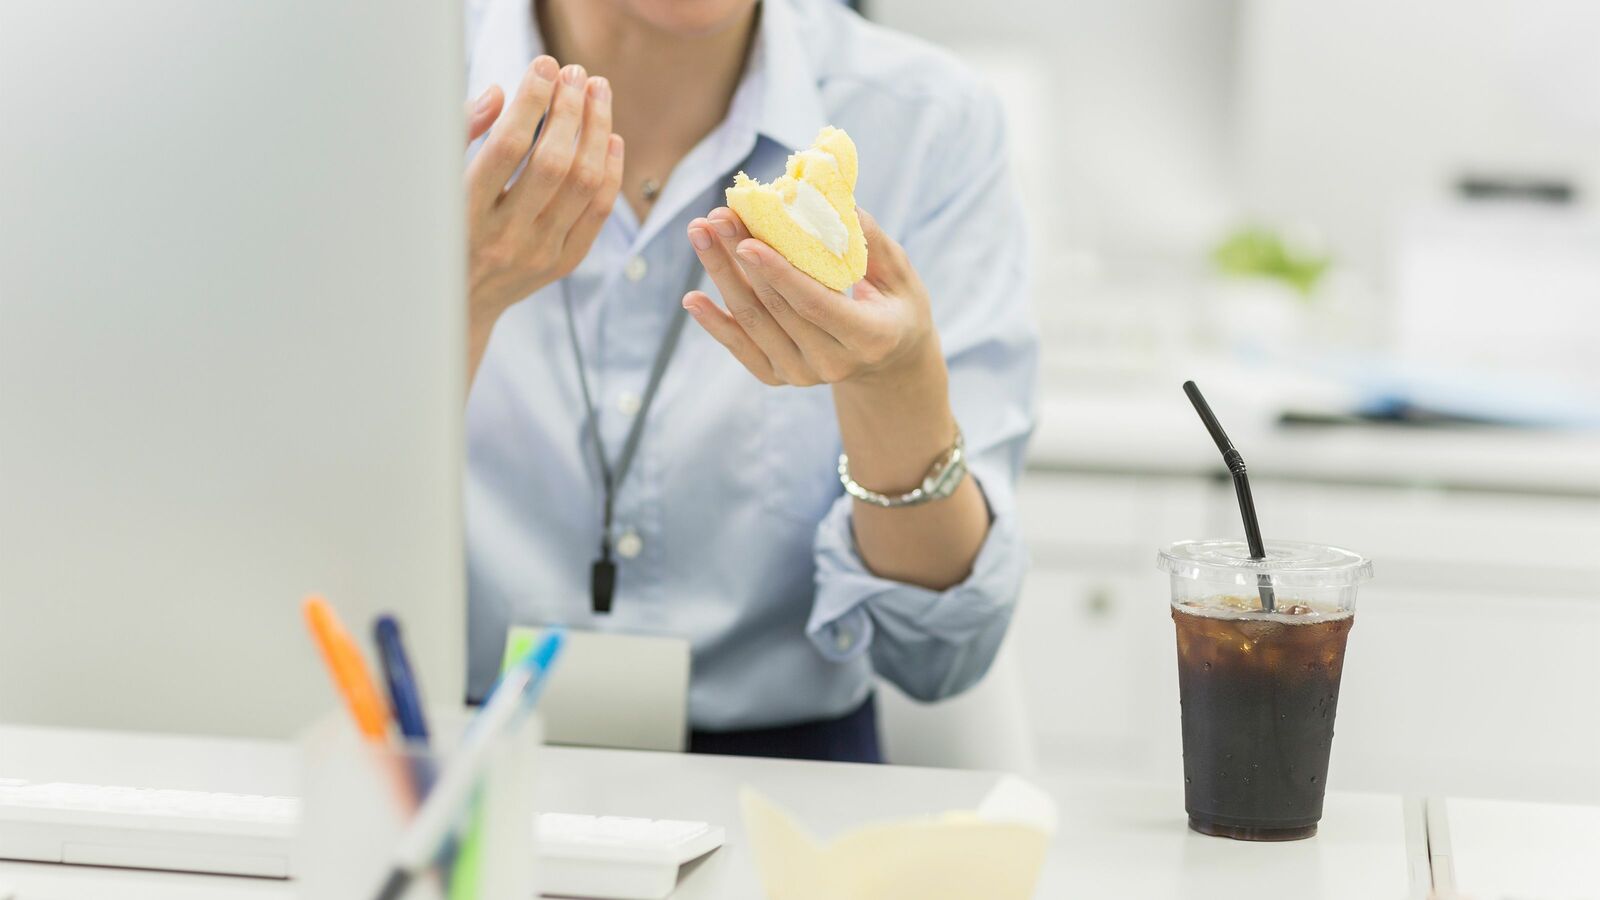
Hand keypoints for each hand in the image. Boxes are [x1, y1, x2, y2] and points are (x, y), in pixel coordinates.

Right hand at [464, 56, 623, 380]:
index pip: (507, 147)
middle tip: (577, 73)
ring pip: (584, 184)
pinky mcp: (562, 263)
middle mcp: (505, 237)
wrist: (454, 305)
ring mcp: (538, 253)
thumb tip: (500, 94)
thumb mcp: (434, 185)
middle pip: (554, 163)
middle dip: (570, 110)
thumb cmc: (440, 231)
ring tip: (598, 92)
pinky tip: (611, 137)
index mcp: (466, 214)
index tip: (544, 65)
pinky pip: (597, 212)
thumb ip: (462, 136)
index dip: (531, 101)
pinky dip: (610, 170)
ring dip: (597, 130)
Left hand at [682, 208, 939, 387]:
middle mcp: (832, 364)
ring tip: (700, 234)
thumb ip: (870, 242)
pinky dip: (714, 324)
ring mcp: (802, 375)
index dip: (779, 274)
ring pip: (752, 323)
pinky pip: (741, 348)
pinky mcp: (779, 378)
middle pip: (775, 309)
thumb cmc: (896, 307)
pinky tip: (692, 297)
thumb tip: (835, 198)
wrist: (887, 363)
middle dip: (739, 261)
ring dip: (720, 276)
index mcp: (868, 338)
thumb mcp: (900, 276)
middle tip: (716, 218)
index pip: (815, 305)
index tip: (747, 241)